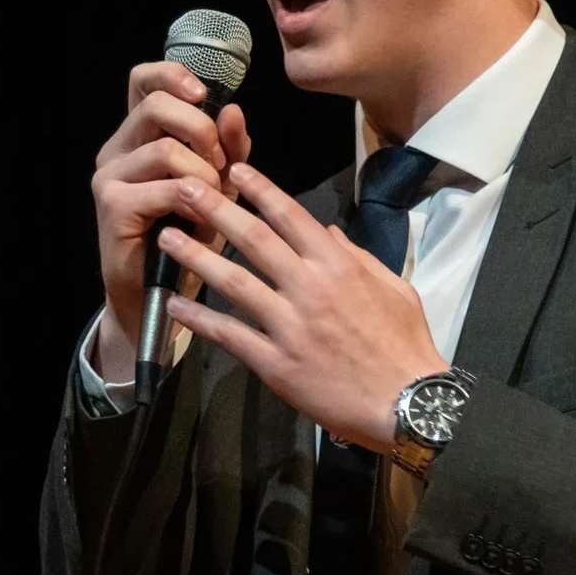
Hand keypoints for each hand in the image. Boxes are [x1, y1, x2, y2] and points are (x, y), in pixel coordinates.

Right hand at [90, 61, 252, 384]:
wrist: (161, 295)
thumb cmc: (189, 236)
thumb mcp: (218, 185)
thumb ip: (228, 148)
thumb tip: (234, 111)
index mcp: (138, 136)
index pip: (142, 81)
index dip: (172, 76)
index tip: (204, 95)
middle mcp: (116, 149)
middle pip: (156, 106)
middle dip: (201, 131)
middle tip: (218, 164)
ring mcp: (109, 176)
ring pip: (166, 150)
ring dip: (204, 175)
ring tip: (212, 203)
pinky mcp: (112, 206)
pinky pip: (167, 188)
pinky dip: (195, 202)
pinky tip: (201, 221)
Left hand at [158, 162, 448, 451]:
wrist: (408, 404)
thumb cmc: (405, 344)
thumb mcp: (394, 287)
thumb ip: (357, 255)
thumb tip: (325, 229)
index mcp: (338, 266)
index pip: (290, 216)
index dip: (259, 189)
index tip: (234, 171)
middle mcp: (309, 288)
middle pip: (253, 238)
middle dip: (215, 209)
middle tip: (184, 188)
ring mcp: (290, 327)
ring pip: (234, 282)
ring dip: (196, 257)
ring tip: (167, 238)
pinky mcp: (276, 364)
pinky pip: (230, 335)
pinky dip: (200, 321)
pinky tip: (175, 307)